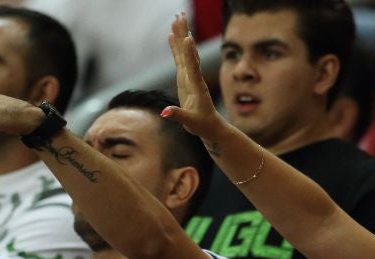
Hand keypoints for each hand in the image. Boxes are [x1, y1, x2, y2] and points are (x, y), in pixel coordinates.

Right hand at [162, 13, 226, 139]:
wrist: (210, 126)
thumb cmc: (202, 125)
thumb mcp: (190, 123)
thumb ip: (178, 116)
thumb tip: (165, 112)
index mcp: (197, 87)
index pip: (192, 67)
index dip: (189, 53)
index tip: (187, 38)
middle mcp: (194, 77)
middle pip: (188, 53)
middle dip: (184, 34)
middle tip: (180, 17)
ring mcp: (189, 77)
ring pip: (183, 53)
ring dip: (180, 35)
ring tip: (176, 19)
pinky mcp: (185, 79)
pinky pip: (179, 59)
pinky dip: (175, 47)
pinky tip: (171, 36)